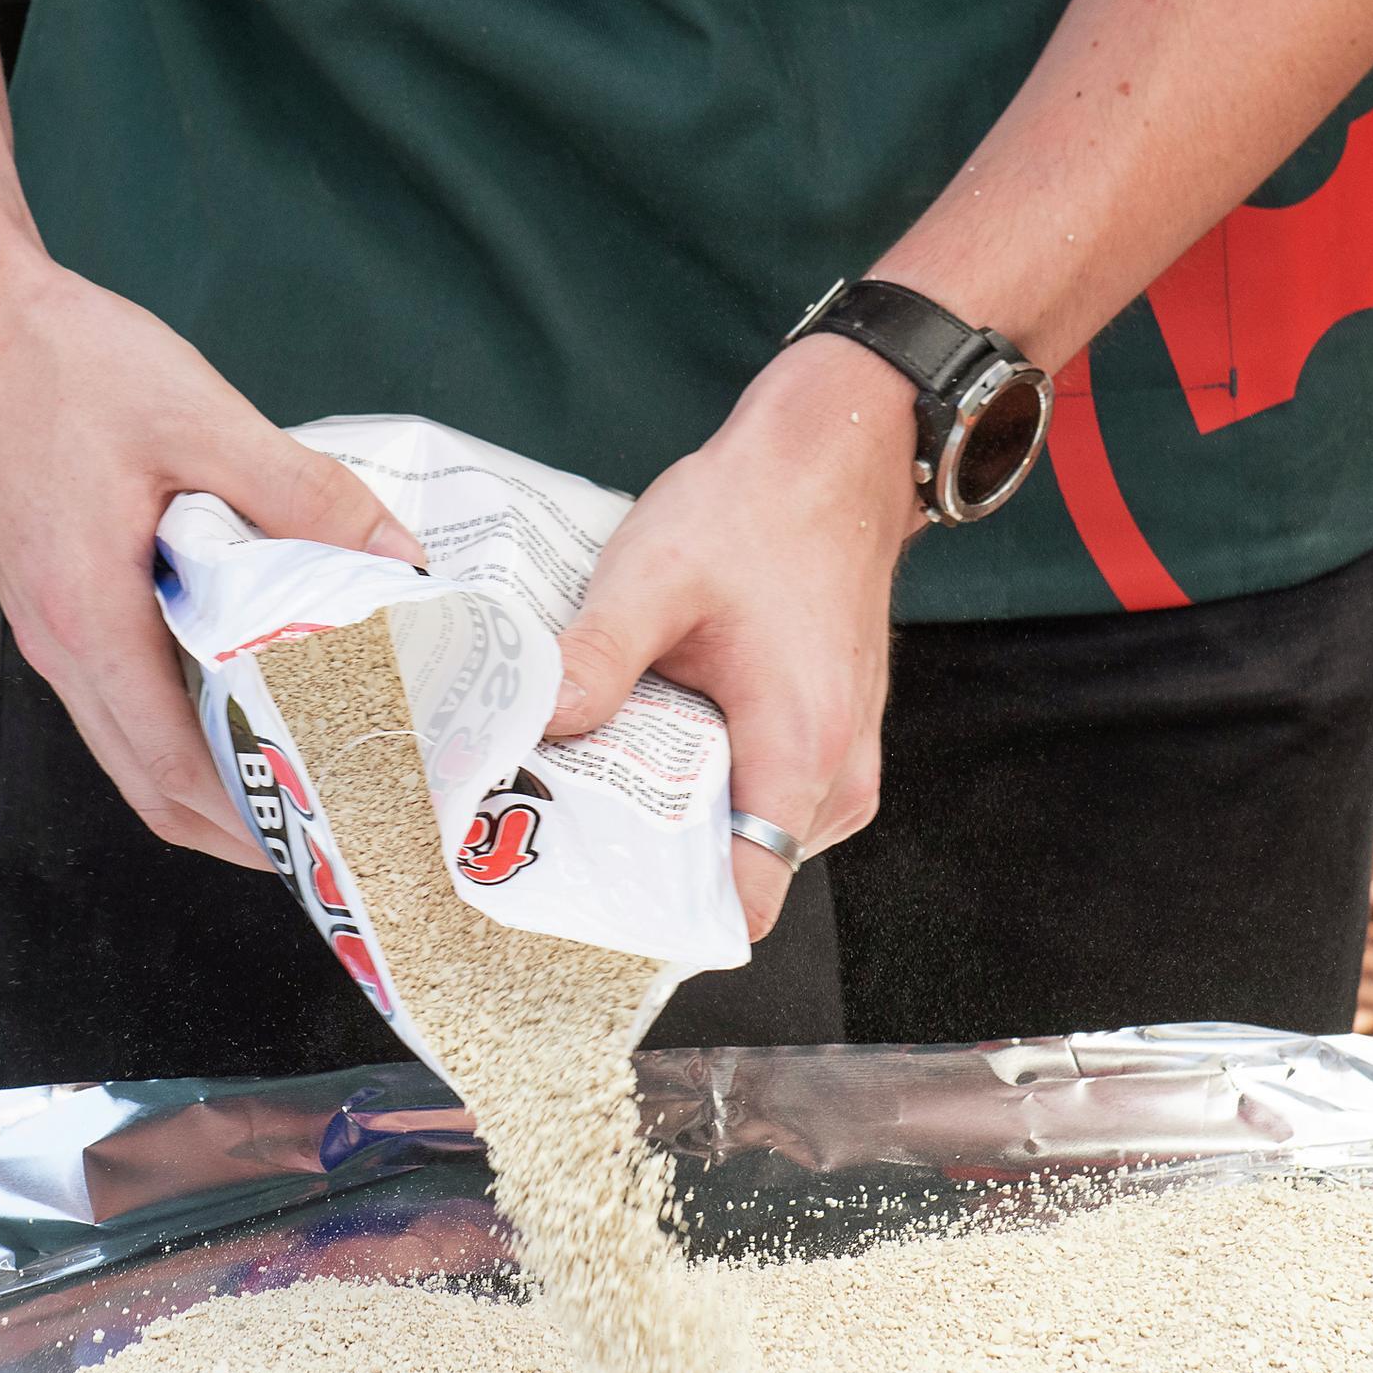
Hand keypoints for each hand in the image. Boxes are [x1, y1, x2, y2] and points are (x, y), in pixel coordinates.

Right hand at [0, 245, 422, 866]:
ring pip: (135, 745)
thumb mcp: (199, 418)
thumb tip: (391, 554)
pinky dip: (185, 718)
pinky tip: (247, 682)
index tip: (327, 842)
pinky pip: (122, 693)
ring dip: (214, 774)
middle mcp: (59, 643)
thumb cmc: (54, 363)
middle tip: (335, 823)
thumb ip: (300, 493)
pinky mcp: (54, 598)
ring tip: (307, 766)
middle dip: (242, 825)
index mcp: (86, 618)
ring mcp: (49, 626)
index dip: (252, 826)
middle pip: (151, 787)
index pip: (171, 773)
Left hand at [547, 340, 920, 938]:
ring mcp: (838, 761)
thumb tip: (533, 727)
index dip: (656, 915)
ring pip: (739, 833)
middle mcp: (835, 776)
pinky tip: (639, 739)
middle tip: (551, 829)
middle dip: (642, 860)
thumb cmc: (759, 511)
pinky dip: (697, 780)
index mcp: (801, 751)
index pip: (741, 902)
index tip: (578, 899)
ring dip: (667, 815)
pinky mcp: (826, 740)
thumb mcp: (653, 576)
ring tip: (584, 780)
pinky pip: (756, 794)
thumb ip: (596, 656)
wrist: (834, 456)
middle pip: (731, 872)